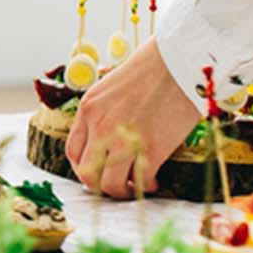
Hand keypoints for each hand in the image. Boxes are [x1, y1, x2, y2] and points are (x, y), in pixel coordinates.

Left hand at [64, 37, 202, 197]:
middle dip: (100, 185)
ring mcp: (124, 139)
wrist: (179, 61)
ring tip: (135, 186)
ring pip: (110, 184)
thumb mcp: (112, 85)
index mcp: (89, 108)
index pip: (73, 151)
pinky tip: (154, 180)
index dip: (84, 167)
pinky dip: (146, 186)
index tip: (97, 171)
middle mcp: (100, 126)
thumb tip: (108, 136)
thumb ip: (104, 111)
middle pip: (86, 173)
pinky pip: (141, 181)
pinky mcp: (151, 148)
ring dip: (122, 191)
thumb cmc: (152, 67)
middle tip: (116, 185)